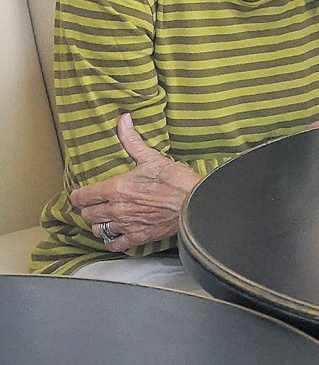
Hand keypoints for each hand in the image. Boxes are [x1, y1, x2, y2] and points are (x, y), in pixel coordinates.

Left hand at [70, 113, 201, 250]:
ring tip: (105, 218)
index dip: (78, 196)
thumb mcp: (152, 157)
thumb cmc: (175, 180)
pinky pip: (114, 244)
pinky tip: (116, 233)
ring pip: (98, 230)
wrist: (194, 203)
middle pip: (87, 215)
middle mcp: (116, 209)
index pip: (82, 197)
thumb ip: (132, 140)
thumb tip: (123, 120)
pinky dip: (112, 240)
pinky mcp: (137, 237)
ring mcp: (126, 225)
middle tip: (94, 204)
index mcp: (116, 188)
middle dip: (88, 209)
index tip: (80, 194)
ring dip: (99, 224)